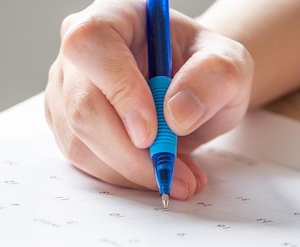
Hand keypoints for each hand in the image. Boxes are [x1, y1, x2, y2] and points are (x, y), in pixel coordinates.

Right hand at [44, 0, 252, 198]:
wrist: (195, 91)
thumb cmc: (206, 69)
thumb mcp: (230, 65)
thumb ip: (214, 78)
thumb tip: (176, 114)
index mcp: (115, 17)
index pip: (94, 44)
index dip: (119, 91)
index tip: (151, 133)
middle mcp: (81, 53)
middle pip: (83, 107)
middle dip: (130, 153)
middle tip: (172, 172)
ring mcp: (68, 91)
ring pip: (81, 143)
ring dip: (131, 171)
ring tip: (179, 175)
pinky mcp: (71, 128)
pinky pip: (87, 162)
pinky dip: (125, 177)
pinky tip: (159, 172)